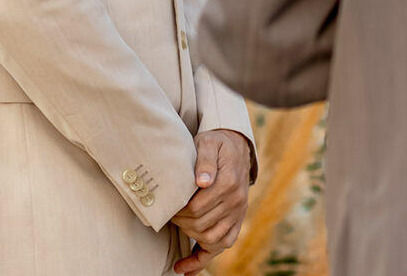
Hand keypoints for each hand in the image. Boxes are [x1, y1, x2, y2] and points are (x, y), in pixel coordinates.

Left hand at [171, 129, 250, 272]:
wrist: (236, 148)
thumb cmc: (217, 146)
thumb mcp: (208, 144)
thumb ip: (204, 160)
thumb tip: (202, 182)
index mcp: (229, 183)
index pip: (197, 209)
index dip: (178, 211)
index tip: (167, 206)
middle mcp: (237, 201)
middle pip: (201, 225)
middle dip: (181, 223)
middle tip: (169, 214)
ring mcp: (238, 213)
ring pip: (212, 239)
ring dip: (191, 237)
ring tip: (179, 227)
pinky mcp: (237, 220)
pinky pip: (223, 245)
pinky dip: (202, 260)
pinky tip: (184, 269)